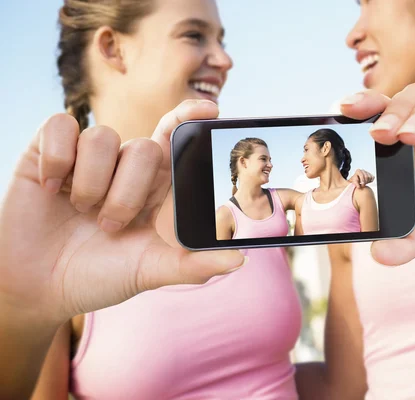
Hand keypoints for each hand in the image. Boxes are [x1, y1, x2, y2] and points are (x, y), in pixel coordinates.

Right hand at [0, 100, 245, 326]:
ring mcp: (87, 157)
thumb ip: (192, 265)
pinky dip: (59, 159)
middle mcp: (125, 165)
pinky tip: (53, 188)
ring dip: (93, 184)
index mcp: (155, 186)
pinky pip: (61, 126)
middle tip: (111, 226)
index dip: (191, 119)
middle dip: (129, 193)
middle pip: (145, 148)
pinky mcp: (48, 151)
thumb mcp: (149, 271)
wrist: (40, 288)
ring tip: (80, 211)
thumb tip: (238, 259)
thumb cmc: (100, 275)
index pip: (178, 139)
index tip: (211, 111)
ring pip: (104, 138)